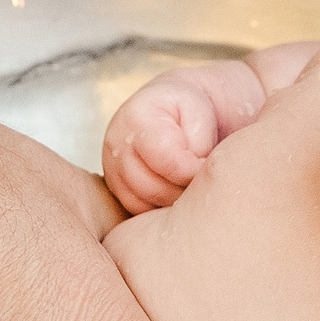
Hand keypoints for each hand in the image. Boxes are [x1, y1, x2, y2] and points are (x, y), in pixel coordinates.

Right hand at [101, 67, 229, 213]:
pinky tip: (178, 195)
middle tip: (202, 181)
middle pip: (151, 187)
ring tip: (191, 187)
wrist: (173, 108)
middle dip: (183, 189)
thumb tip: (193, 178)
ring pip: (143, 205)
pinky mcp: (116, 190)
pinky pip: (137, 212)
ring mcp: (112, 170)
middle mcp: (116, 146)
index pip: (165, 160)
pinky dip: (159, 210)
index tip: (208, 165)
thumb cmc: (189, 108)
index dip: (192, 169)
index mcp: (136, 119)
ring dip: (172, 202)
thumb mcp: (199, 114)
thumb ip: (198, 144)